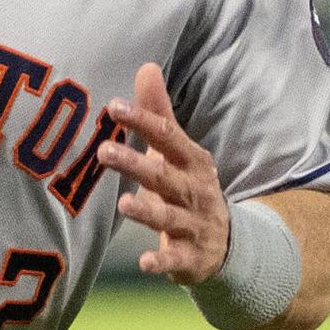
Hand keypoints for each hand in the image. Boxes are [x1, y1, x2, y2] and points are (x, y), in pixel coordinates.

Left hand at [95, 61, 228, 282]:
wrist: (226, 244)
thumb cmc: (189, 187)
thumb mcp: (179, 152)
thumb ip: (160, 113)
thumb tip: (146, 66)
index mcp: (192, 161)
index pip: (167, 136)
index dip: (142, 121)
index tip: (113, 107)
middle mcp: (195, 190)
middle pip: (164, 175)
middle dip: (135, 164)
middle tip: (102, 152)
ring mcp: (195, 225)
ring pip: (169, 217)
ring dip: (148, 211)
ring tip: (124, 205)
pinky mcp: (191, 257)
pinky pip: (175, 260)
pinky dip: (162, 261)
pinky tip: (144, 262)